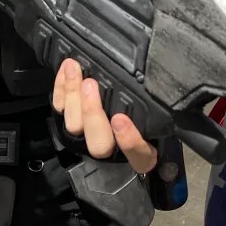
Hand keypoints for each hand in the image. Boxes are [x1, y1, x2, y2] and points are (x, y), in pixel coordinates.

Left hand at [52, 58, 157, 173]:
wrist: (121, 128)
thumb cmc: (147, 123)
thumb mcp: (159, 122)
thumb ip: (161, 112)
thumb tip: (165, 85)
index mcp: (139, 155)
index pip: (137, 155)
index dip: (128, 140)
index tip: (121, 119)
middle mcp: (111, 151)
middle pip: (98, 143)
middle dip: (92, 112)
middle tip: (90, 85)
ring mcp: (87, 139)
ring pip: (74, 126)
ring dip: (72, 95)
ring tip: (74, 69)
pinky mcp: (68, 125)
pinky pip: (60, 110)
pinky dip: (60, 88)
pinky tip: (66, 69)